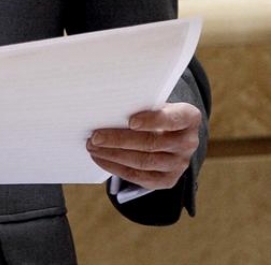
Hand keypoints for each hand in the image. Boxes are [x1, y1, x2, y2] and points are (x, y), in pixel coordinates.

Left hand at [86, 103, 201, 189]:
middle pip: (151, 143)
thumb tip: (107, 107)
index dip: (152, 121)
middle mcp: (188, 143)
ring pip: (143, 162)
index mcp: (188, 118)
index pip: (172, 119)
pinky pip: (140, 177)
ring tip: (92, 147)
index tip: (131, 121)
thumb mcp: (155, 102)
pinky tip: (101, 159)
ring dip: (114, 155)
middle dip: (119, 140)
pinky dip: (117, 168)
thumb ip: (140, 104)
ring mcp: (179, 164)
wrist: (173, 133)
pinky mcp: (168, 180)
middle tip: (95, 136)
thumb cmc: (156, 110)